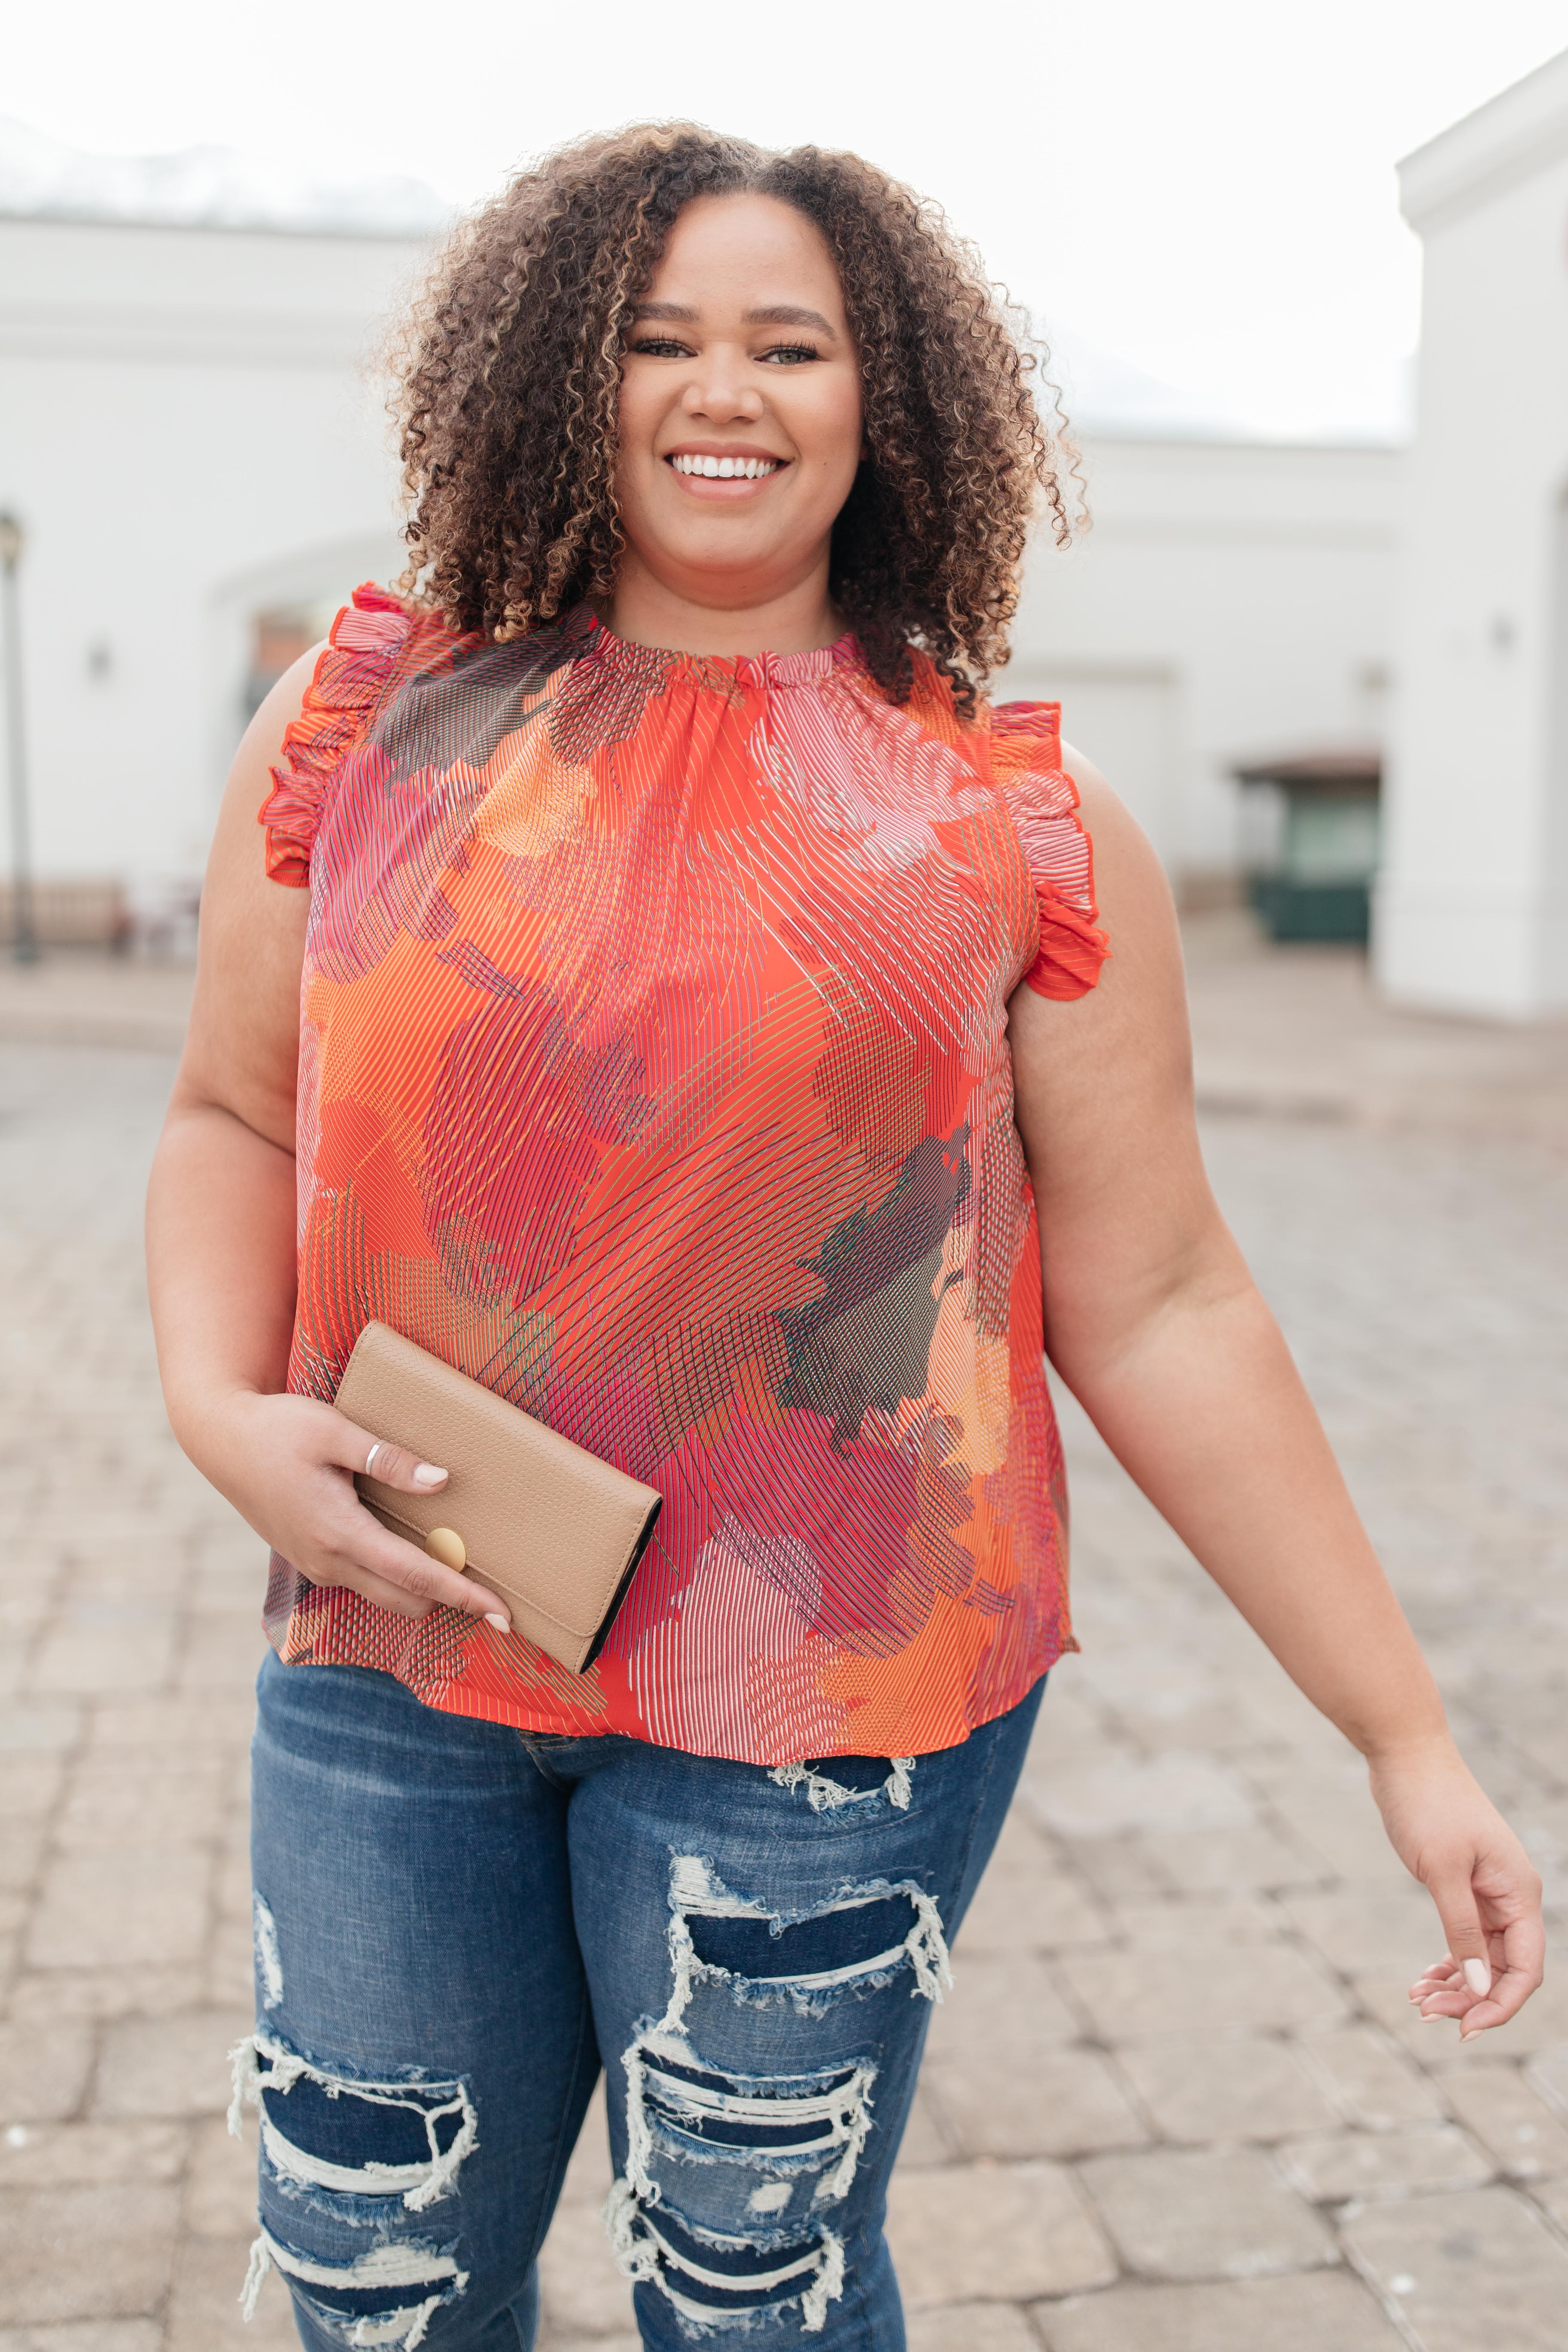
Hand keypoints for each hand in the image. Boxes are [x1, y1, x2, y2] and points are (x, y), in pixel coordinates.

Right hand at [197, 1386, 511, 1627]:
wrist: (221, 1440)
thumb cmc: (278, 1429)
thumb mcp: (335, 1432)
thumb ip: (389, 1460)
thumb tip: (441, 1481)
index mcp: (339, 1533)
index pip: (416, 1576)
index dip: (464, 1596)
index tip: (503, 1613)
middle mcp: (328, 1561)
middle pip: (406, 1600)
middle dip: (452, 1600)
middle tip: (493, 1589)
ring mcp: (317, 1565)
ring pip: (384, 1594)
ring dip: (423, 1588)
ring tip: (460, 1565)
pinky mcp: (311, 1559)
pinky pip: (364, 1581)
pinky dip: (396, 1576)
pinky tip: (413, 1548)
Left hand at [1367, 1737, 1543, 2039]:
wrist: (1405, 1755)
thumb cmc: (1427, 1805)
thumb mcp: (1442, 1871)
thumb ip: (1462, 1931)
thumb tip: (1481, 1989)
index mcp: (1519, 1893)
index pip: (1526, 1968)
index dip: (1501, 2005)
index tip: (1466, 2031)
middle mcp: (1510, 1896)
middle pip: (1504, 1968)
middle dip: (1471, 1998)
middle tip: (1427, 2015)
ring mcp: (1486, 1892)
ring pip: (1482, 1956)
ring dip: (1456, 1984)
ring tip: (1418, 2002)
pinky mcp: (1461, 1885)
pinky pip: (1464, 1937)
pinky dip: (1448, 1960)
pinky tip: (1423, 1980)